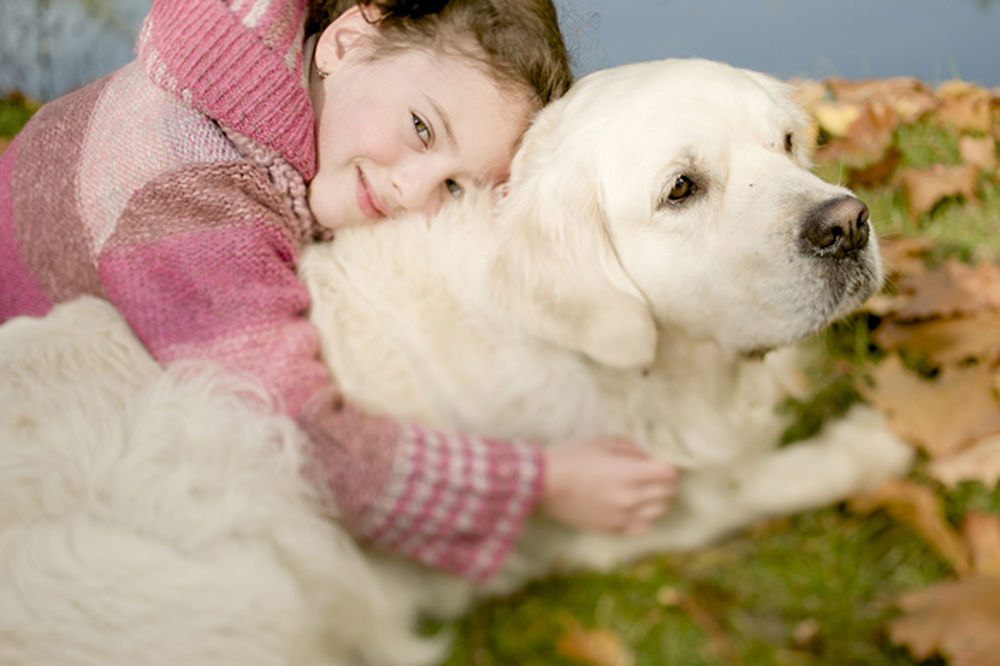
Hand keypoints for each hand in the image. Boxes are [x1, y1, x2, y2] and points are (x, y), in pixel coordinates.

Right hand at [539, 437, 677, 535]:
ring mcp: (622, 517)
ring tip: (645, 490)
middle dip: (665, 481)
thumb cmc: (572, 457)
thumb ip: (632, 449)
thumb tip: (649, 456)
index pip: (669, 473)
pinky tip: (635, 507)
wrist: (544, 483)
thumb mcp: (604, 444)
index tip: (662, 461)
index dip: (669, 465)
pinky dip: (645, 516)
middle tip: (654, 473)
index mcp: (630, 474)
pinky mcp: (612, 529)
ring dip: (657, 499)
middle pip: (668, 492)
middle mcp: (631, 498)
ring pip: (659, 511)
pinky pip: (643, 526)